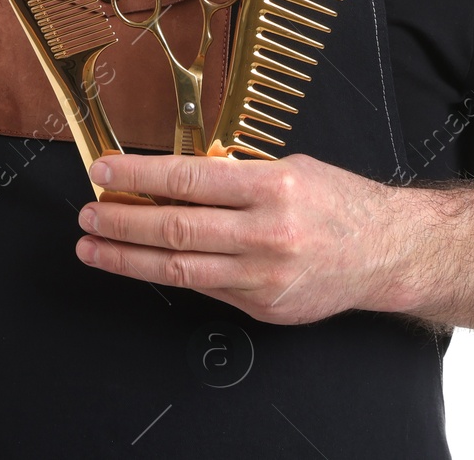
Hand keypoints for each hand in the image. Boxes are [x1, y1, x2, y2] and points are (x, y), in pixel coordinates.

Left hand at [75, 151, 407, 324]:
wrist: (387, 252)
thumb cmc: (337, 202)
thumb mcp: (287, 167)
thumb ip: (233, 175)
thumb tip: (172, 177)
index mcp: (271, 187)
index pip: (188, 179)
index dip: (138, 176)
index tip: (104, 171)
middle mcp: (266, 234)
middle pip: (176, 227)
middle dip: (121, 221)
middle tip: (87, 214)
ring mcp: (263, 277)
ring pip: (180, 268)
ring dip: (128, 258)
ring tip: (93, 247)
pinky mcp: (263, 307)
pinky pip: (205, 287)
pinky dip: (169, 273)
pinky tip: (142, 263)